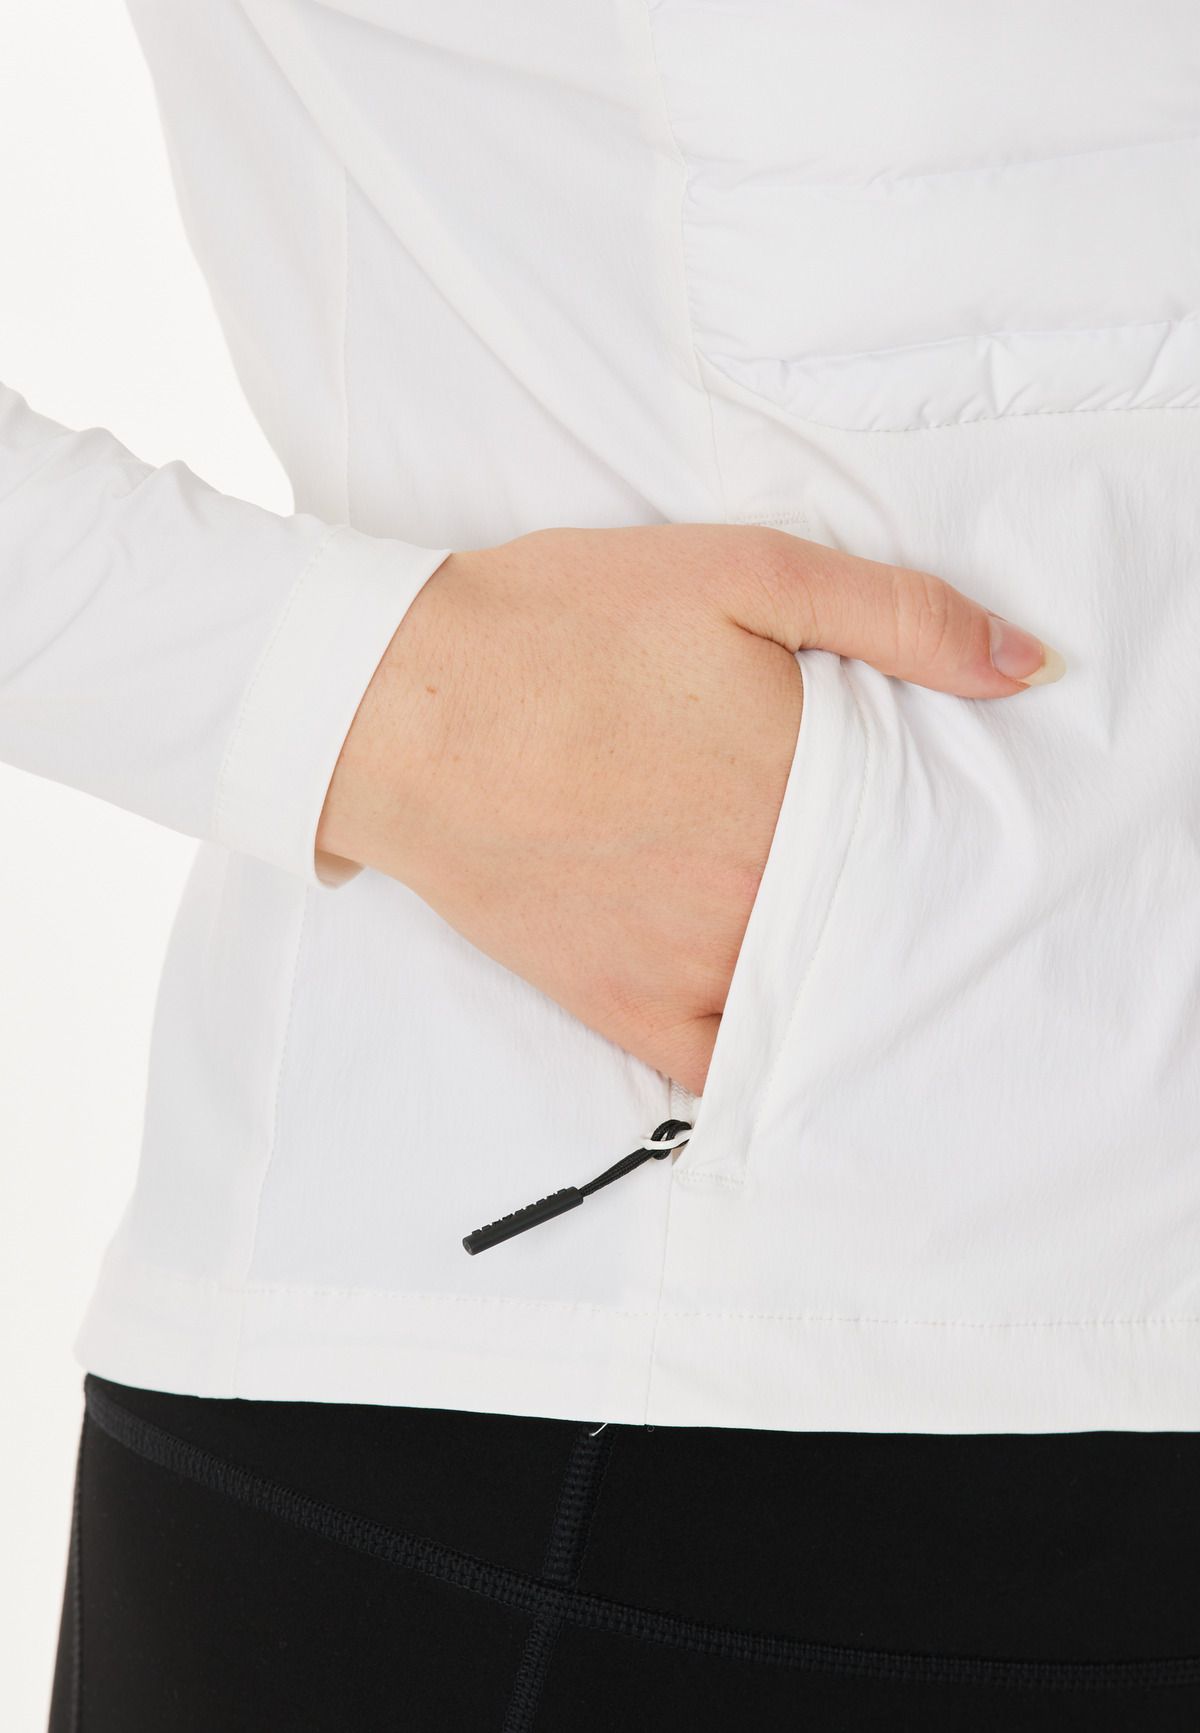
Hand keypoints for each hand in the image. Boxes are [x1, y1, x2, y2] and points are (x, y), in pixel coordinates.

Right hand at [317, 523, 1063, 1095]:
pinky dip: (763, 1050)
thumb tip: (1027, 668)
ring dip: (844, 968)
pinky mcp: (623, 1005)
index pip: (928, 825)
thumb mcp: (739, 569)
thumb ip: (897, 615)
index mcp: (801, 782)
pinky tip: (782, 1022)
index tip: (950, 806)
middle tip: (896, 873)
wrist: (400, 706)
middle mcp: (761, 889)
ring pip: (816, 992)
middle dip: (901, 889)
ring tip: (847, 933)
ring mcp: (692, 961)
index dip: (947, 814)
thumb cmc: (559, 626)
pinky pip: (724, 1065)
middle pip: (879, 912)